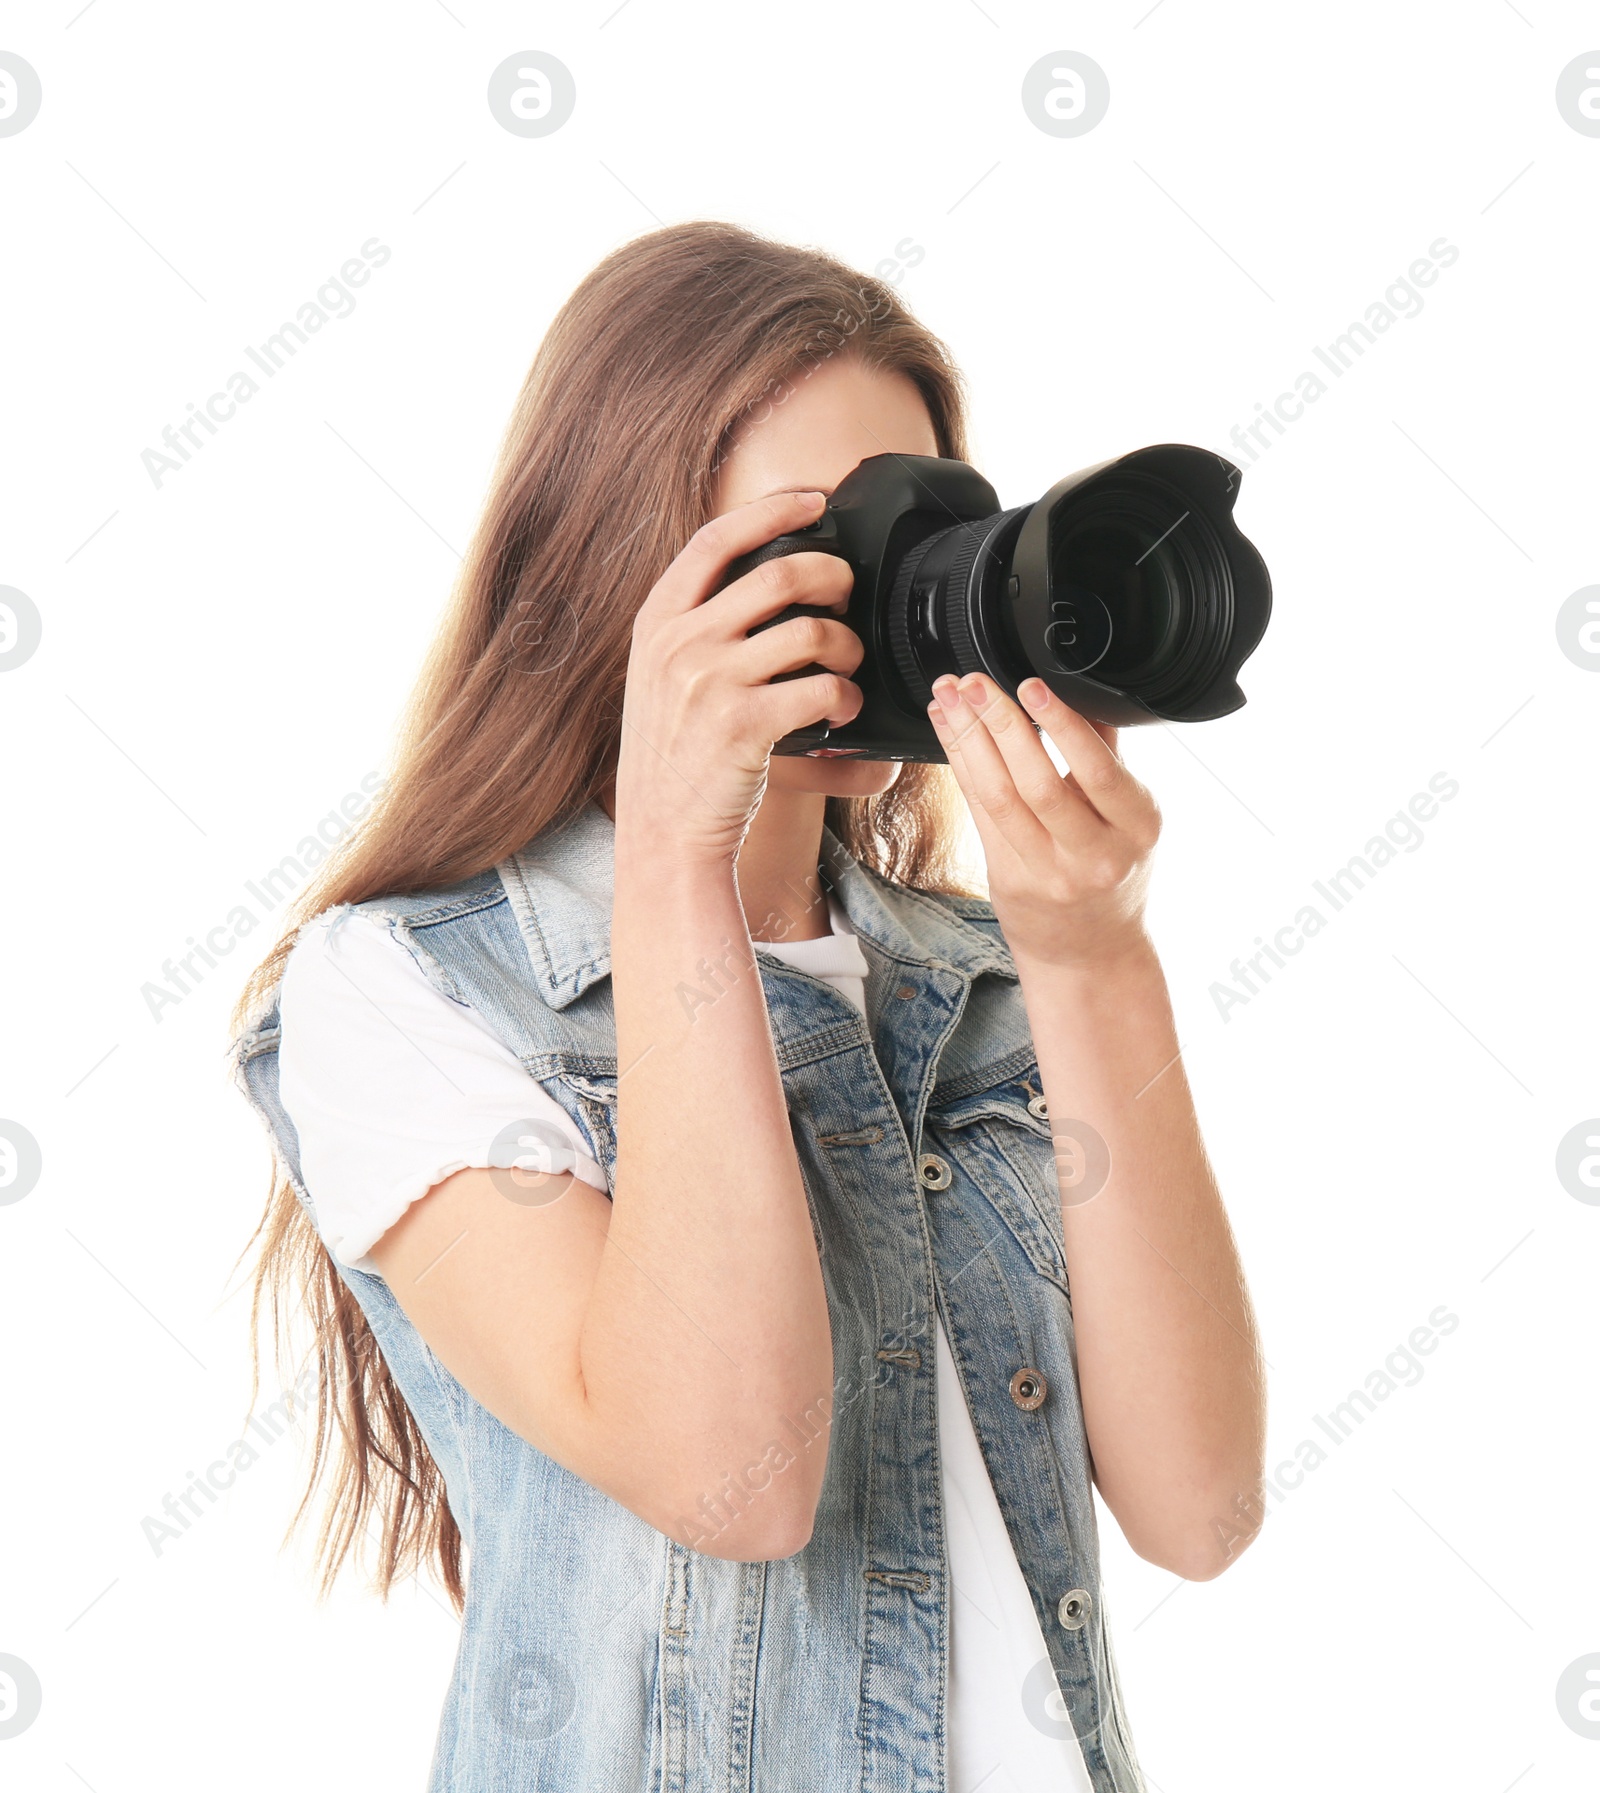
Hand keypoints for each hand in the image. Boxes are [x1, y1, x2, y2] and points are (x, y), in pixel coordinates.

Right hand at [615, 491, 862, 866]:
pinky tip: (843, 709)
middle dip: (831, 575)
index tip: (814, 500)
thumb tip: (763, 576)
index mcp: (657, 621)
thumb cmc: (674, 753)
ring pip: (810, 630)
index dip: (771, 511)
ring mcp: (710, 683)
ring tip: (848, 665)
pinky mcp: (745, 725)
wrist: (663, 829)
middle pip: (777, 574)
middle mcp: (679, 644)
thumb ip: (696, 624)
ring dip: (846, 645)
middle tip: (846, 593)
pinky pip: (821, 688)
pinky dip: (846, 696)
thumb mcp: (661, 674)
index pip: (716, 540)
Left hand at [926, 672, 1161, 970]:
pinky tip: (949, 731)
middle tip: (976, 683)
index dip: (1061, 725)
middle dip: (1002, 725)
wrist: (1092, 952)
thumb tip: (1083, 691)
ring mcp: (1050, 873)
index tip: (1032, 685)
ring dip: (968, 740)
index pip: (1098, 770)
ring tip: (951, 698)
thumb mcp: (1131, 820)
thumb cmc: (1114, 874)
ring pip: (1000, 797)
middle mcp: (1096, 856)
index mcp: (1137, 828)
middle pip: (1039, 783)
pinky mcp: (1010, 880)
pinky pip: (979, 813)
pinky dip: (961, 765)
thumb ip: (1108, 759)